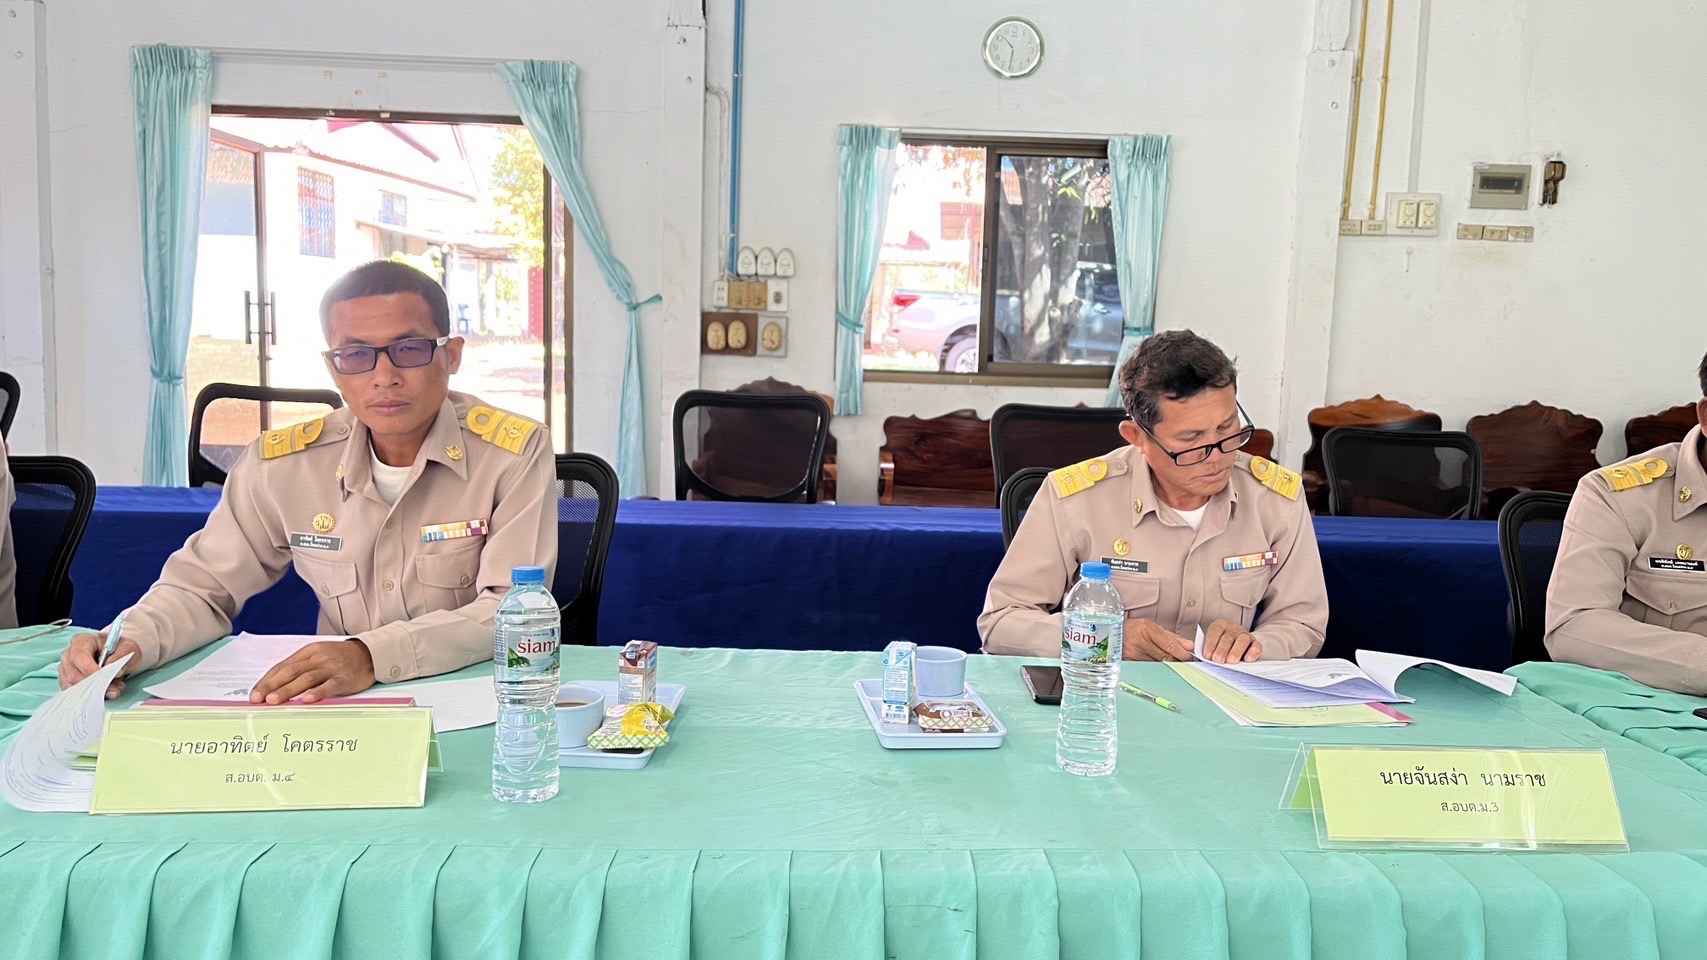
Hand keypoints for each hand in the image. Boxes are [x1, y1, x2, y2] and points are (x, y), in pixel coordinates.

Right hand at [58, 632, 141, 699]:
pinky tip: (106, 691)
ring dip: (94, 692)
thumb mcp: (128, 646)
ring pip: (73, 686)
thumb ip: (121, 657)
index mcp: (82, 641)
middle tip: (113, 689)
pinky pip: (74, 693)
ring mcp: (66, 668)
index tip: (105, 679)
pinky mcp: (68, 681)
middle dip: (94, 685)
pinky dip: (91, 696)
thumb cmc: (119, 647)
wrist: (118, 651)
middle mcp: (70, 654)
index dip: (91, 670)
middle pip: (73, 674)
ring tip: (114, 688)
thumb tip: (115, 673)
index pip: (79, 657)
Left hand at [250, 640, 375, 703]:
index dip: (267, 681)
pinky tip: (307, 699)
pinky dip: (317, 692)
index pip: (282, 667)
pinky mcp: (344, 678)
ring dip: (288, 690)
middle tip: (259, 698)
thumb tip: (274, 686)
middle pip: (291, 672)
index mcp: (308, 652)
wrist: (370, 654)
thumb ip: (299, 668)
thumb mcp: (318, 656)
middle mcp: (317, 659)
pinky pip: (329, 686)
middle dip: (272, 686)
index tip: (255, 694)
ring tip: (274, 700)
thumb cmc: (340, 658)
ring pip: (306, 679)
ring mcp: (331, 668)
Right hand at [1123, 619, 1194, 661]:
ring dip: (1168, 665)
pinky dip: (1157, 668)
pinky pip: (1148, 668)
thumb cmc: (1134, 629)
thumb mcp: (1154, 627)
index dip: (1181, 653)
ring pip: (1158, 665)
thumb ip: (1173, 637)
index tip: (1189, 657)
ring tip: (1172, 663)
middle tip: (1185, 662)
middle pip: (1165, 657)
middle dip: (1177, 660)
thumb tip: (1189, 646)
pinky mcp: (1130, 663)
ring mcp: (1134, 654)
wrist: (1113, 633)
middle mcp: (1139, 642)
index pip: (1169, 645)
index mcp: (1147, 629)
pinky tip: (1159, 666)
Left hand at [1200, 619, 1262, 662]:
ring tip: (1231, 661)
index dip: (1210, 644)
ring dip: (1236, 651)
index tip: (1207, 655)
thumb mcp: (1211, 645)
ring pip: (1242, 640)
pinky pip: (1256, 646)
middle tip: (1218, 660)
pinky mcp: (1255, 643)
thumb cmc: (1220, 646)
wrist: (1238, 645)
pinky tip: (1248, 659)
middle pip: (1228, 637)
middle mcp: (1233, 628)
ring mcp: (1245, 635)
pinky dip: (1253, 652)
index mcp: (1220, 625)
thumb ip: (1207, 650)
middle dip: (1222, 650)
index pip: (1214, 632)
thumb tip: (1200, 658)